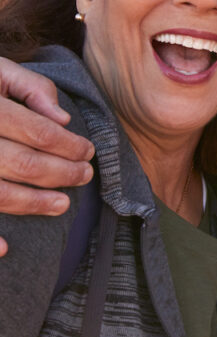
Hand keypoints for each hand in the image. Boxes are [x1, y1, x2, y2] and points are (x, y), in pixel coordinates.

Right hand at [0, 58, 94, 255]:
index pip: (39, 132)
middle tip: (85, 176)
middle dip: (62, 173)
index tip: (89, 151)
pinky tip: (6, 248)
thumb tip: (63, 120)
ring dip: (34, 203)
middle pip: (24, 164)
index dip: (70, 146)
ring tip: (63, 203)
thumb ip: (33, 87)